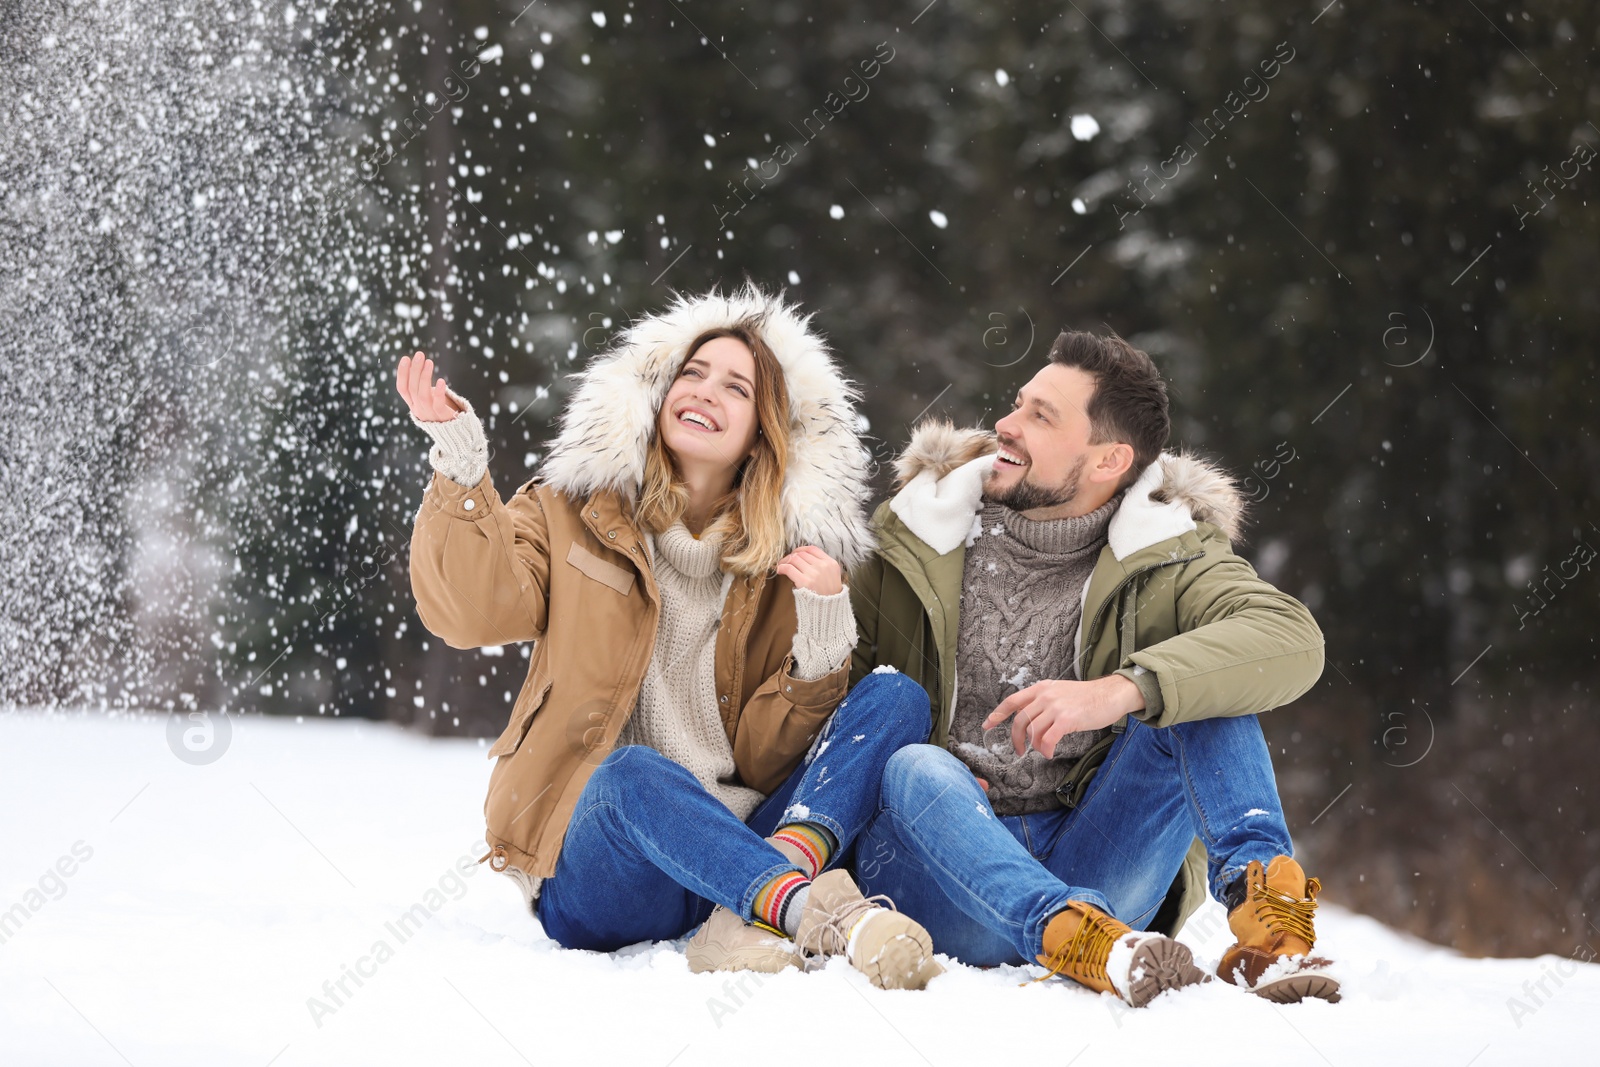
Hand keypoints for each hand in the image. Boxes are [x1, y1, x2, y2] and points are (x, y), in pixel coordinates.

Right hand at [396, 351, 466, 422]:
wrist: (456, 430)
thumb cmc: (442, 409)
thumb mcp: (429, 397)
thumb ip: (423, 386)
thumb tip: (418, 365)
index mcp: (413, 404)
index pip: (402, 388)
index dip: (402, 374)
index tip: (405, 358)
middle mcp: (418, 409)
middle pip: (413, 388)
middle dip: (415, 370)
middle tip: (419, 355)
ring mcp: (429, 414)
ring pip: (422, 395)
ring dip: (425, 377)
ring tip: (429, 362)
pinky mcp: (442, 417)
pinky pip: (437, 404)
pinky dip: (438, 393)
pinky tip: (441, 381)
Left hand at [775, 545, 842, 595]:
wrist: (829, 612)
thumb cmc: (828, 597)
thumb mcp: (832, 578)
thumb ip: (822, 567)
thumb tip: (803, 559)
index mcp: (831, 564)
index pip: (813, 549)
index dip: (801, 549)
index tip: (795, 554)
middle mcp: (823, 566)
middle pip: (802, 553)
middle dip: (791, 556)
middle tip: (785, 561)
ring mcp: (814, 574)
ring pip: (794, 559)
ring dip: (785, 561)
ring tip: (781, 566)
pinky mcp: (805, 582)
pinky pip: (789, 568)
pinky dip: (782, 567)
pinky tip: (780, 570)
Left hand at [982, 675, 1145, 756]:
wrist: (1110, 694)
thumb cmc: (1087, 697)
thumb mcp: (1061, 692)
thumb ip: (1045, 701)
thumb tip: (1032, 719)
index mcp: (1042, 688)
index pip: (1013, 701)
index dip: (997, 714)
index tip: (987, 724)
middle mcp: (1045, 695)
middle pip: (1020, 720)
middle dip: (1017, 738)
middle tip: (1019, 750)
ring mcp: (1056, 707)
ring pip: (1033, 731)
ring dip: (1034, 746)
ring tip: (1041, 751)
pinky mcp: (1067, 719)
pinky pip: (1048, 739)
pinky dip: (1045, 749)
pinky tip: (1049, 753)